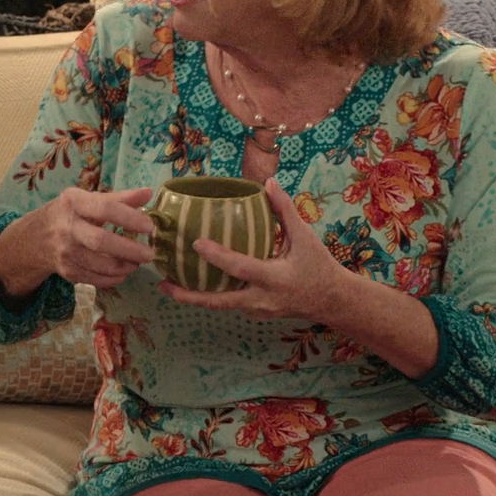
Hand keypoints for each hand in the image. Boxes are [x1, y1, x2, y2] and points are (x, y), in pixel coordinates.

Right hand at [34, 185, 157, 287]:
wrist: (36, 238)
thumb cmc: (70, 214)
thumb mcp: (89, 200)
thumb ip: (120, 199)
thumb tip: (148, 194)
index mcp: (74, 202)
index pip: (105, 208)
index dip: (129, 218)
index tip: (150, 227)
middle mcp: (67, 227)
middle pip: (100, 241)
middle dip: (129, 250)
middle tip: (150, 254)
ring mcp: (65, 252)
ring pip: (99, 265)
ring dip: (124, 266)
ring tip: (138, 262)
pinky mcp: (66, 271)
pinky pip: (94, 279)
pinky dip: (113, 278)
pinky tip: (123, 272)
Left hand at [157, 176, 353, 323]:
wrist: (333, 300)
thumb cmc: (319, 266)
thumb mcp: (305, 237)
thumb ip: (285, 210)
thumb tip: (268, 182)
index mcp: (275, 278)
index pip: (240, 268)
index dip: (217, 256)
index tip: (195, 243)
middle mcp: (262, 299)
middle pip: (218, 302)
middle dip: (189, 296)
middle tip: (163, 284)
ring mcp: (257, 310)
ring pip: (220, 306)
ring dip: (194, 297)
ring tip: (169, 284)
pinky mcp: (255, 313)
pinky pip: (228, 304)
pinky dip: (210, 295)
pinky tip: (195, 283)